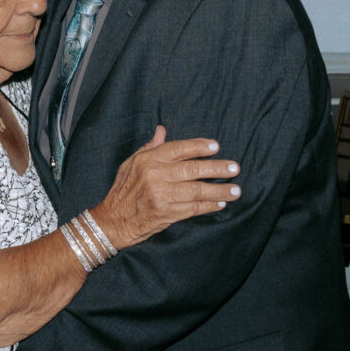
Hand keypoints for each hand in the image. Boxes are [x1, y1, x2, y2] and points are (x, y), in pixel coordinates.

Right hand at [95, 128, 240, 249]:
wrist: (113, 220)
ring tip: (236, 189)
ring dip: (219, 190)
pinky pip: (193, 209)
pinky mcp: (167, 213)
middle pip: (193, 169)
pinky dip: (209, 206)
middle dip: (217, 169)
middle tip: (235, 168)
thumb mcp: (130, 163)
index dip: (199, 147)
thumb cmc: (122, 190)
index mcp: (148, 160)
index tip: (216, 147)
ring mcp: (162, 196)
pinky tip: (221, 203)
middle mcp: (155, 176)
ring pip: (197, 190)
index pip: (179, 149)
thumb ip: (149, 147)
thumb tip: (162, 130)